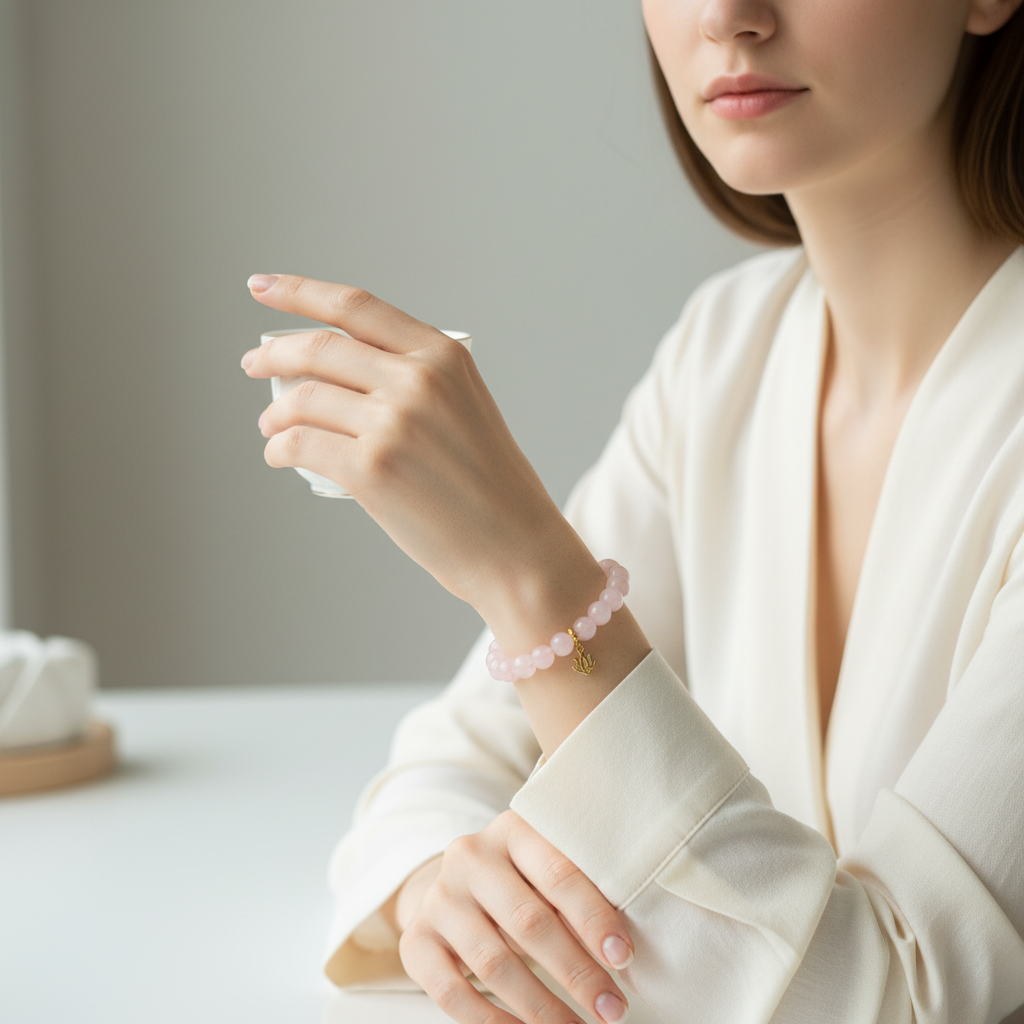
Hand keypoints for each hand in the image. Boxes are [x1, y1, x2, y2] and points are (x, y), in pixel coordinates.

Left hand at [242, 274, 585, 612]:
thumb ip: (412, 380)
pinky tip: (280, 455)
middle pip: (318, 349)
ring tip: (270, 426)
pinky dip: (278, 449)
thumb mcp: (466, 408)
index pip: (356, 307)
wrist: (516, 547)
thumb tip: (332, 377)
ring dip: (273, 413)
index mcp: (443, 356)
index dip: (300, 291)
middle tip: (253, 365)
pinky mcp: (371, 471)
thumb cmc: (491, 486)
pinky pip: (300, 445)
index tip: (261, 286)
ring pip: (302, 400)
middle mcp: (417, 381)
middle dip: (272, 355)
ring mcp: (393, 425)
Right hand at [398, 810, 633, 1023]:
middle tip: (612, 1010)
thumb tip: (624, 953)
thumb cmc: (525, 882)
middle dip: (576, 973)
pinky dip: (491, 1023)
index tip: (624, 959)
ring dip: (541, 1007)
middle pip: (528, 922)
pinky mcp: (416, 939)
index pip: (558, 873)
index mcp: (513, 830)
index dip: (594, 919)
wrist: (459, 885)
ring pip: (492, 963)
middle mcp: (470, 856)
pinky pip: (451, 992)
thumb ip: (578, 895)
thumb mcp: (548, 871)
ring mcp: (439, 898)